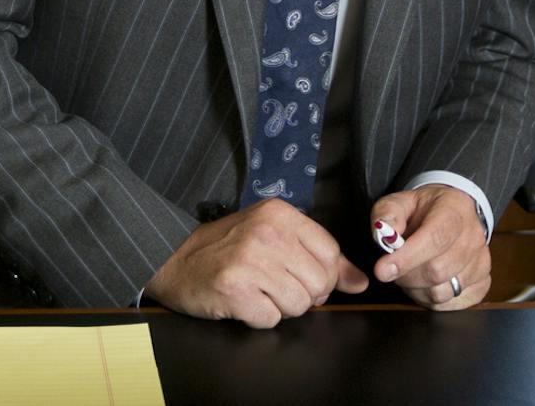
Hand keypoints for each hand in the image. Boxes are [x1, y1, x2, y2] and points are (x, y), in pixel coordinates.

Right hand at [146, 200, 367, 326]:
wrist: (174, 258)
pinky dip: (260, 318)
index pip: (331, 253)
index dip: (325, 276)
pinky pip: (270, 319)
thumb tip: (361, 283)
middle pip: (318, 283)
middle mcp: (268, 234)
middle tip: (279, 288)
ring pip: (298, 304)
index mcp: (282, 214)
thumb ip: (321, 257)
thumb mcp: (275, 235)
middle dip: (305, 295)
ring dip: (282, 308)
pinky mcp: (234, 291)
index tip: (307, 279)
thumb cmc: (229, 246)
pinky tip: (245, 302)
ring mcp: (250, 262)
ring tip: (261, 293)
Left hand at [371, 183, 490, 309]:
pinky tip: (428, 283)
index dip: (408, 258)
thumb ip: (388, 212)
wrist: (457, 214)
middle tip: (395, 267)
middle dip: (406, 276)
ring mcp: (481, 261)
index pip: (435, 238)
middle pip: (437, 271)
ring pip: (442, 292)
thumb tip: (384, 232)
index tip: (382, 270)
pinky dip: (433, 300)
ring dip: (418, 289)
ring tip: (414, 273)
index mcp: (454, 212)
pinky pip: (451, 305)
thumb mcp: (403, 201)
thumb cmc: (427, 211)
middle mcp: (473, 237)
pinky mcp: (482, 282)